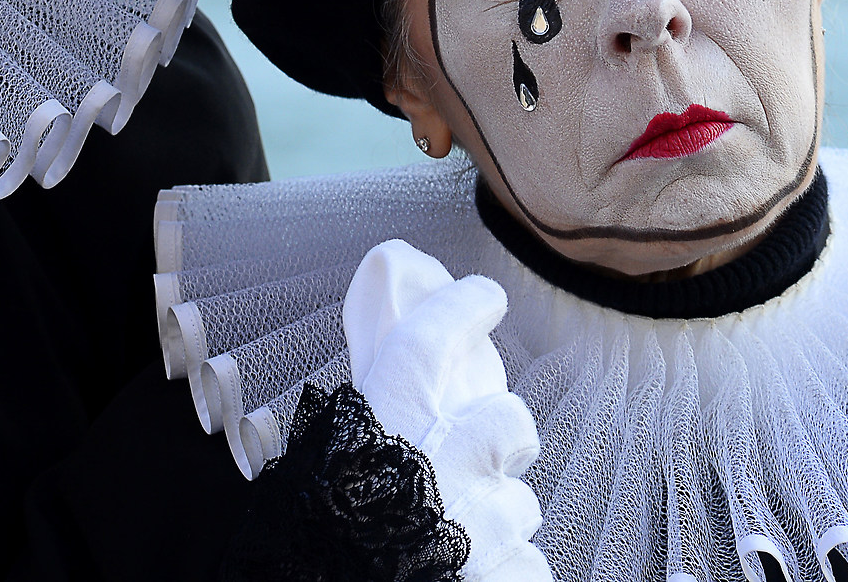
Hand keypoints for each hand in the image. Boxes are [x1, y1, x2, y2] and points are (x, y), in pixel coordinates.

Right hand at [343, 241, 551, 581]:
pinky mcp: (513, 577)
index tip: (486, 295)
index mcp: (381, 432)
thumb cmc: (322, 543)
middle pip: (507, 422)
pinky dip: (504, 575)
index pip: (430, 341)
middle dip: (501, 438)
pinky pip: (526, 567)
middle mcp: (438, 468)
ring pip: (520, 502)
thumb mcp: (321, 465)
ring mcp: (480, 527)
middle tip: (480, 453)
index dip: (459, 309)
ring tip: (454, 540)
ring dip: (499, 518)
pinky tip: (467, 578)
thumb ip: (361, 404)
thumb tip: (380, 301)